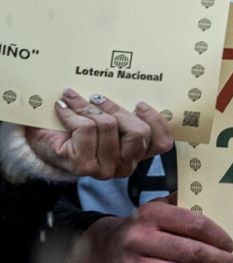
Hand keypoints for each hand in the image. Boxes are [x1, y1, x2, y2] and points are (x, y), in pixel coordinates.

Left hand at [25, 89, 172, 179]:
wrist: (41, 141)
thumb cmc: (76, 129)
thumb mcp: (110, 120)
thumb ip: (127, 114)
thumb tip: (139, 93)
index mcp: (137, 155)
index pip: (161, 143)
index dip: (155, 120)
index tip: (138, 103)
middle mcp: (124, 167)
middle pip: (138, 132)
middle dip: (117, 109)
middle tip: (98, 97)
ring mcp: (104, 169)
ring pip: (109, 126)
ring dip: (90, 108)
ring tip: (76, 100)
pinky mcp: (82, 165)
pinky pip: (86, 128)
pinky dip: (72, 113)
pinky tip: (63, 108)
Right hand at [96, 196, 232, 262]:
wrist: (106, 249)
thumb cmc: (145, 228)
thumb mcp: (160, 208)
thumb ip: (186, 206)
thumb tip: (221, 208)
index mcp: (151, 214)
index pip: (194, 224)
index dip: (217, 236)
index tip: (230, 245)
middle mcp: (138, 239)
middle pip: (188, 252)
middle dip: (216, 261)